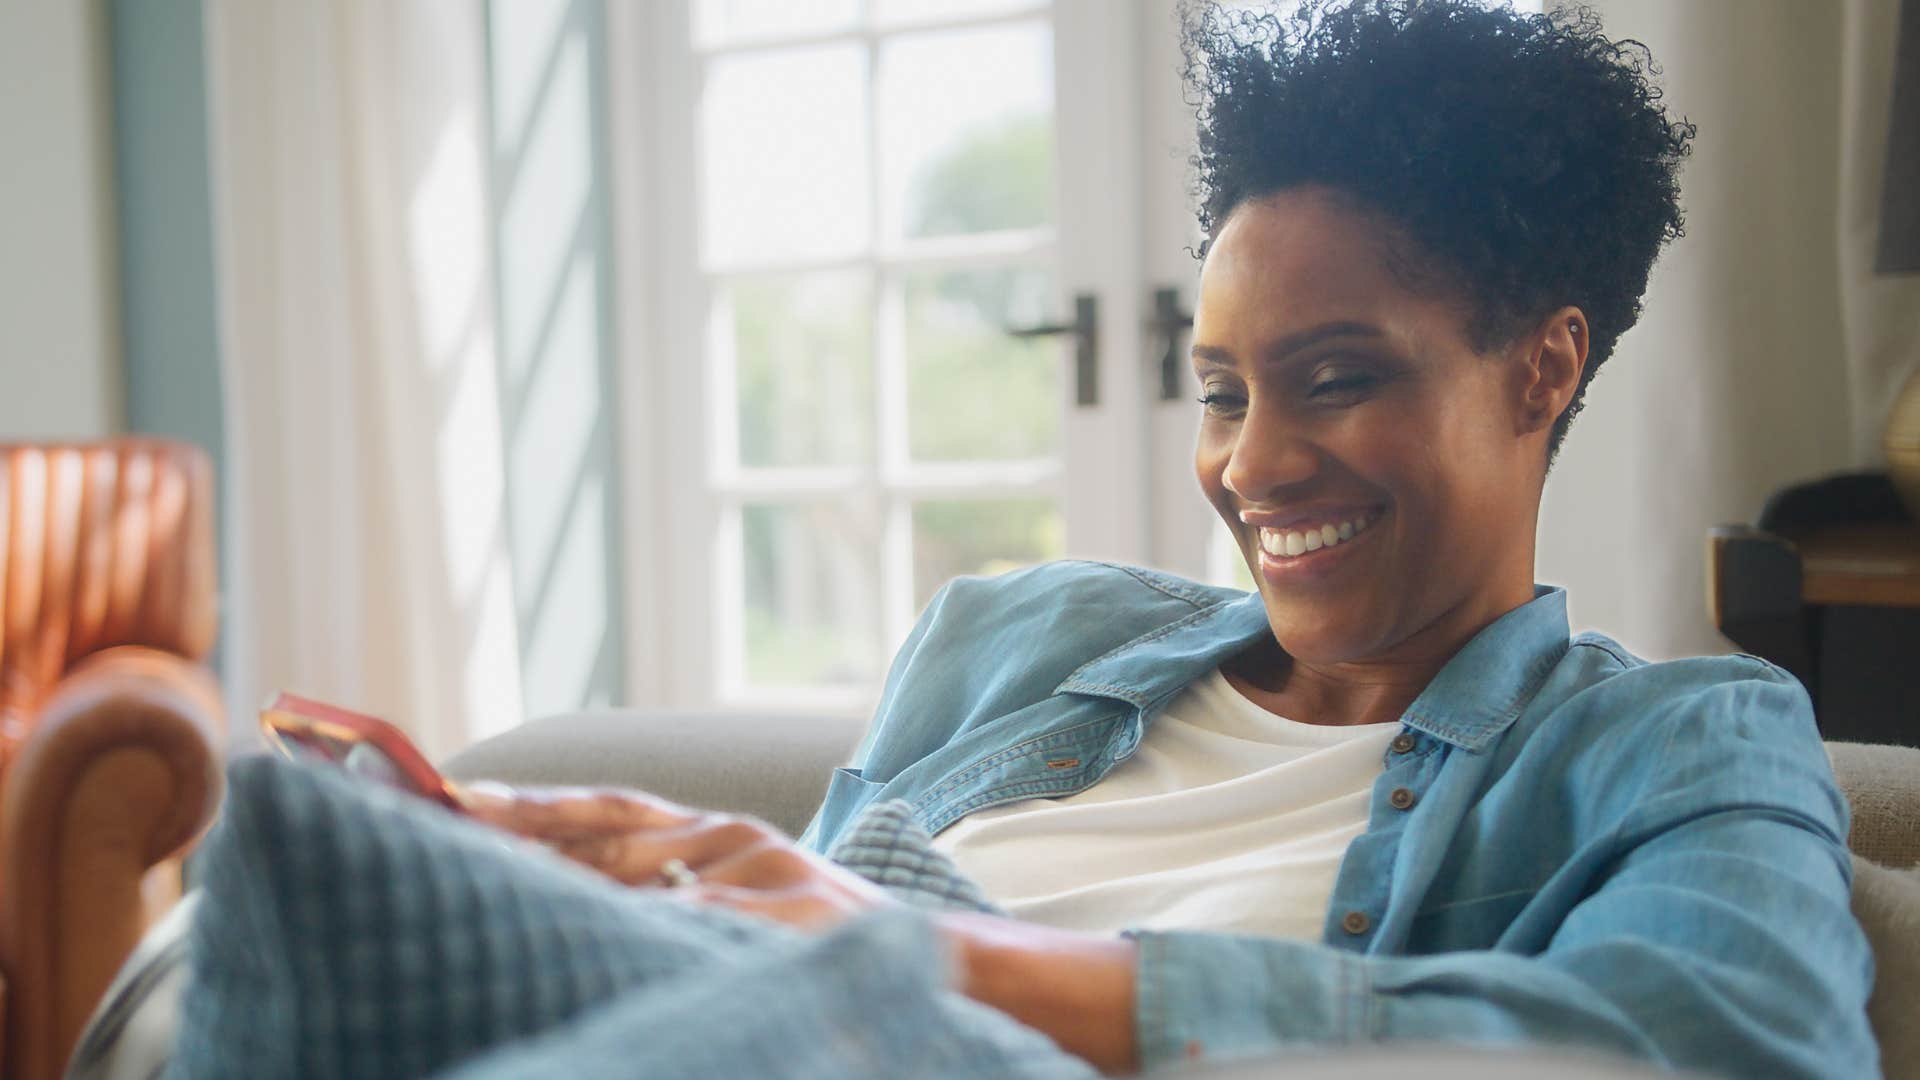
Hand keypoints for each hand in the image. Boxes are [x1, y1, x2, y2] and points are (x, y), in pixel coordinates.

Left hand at [460, 783, 896, 931]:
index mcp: (709, 836)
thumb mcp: (735, 907)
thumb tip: (548, 893)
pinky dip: (663, 918)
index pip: (601, 811)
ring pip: (650, 867)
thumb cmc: (819, 941)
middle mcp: (731, 838)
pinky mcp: (799, 915)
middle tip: (442, 810)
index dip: (525, 805)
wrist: (944, 963)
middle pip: (608, 826)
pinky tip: (608, 922)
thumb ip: (661, 896)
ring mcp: (767, 872)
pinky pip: (716, 917)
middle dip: (522, 821)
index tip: (443, 794)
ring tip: (492, 855)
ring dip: (569, 861)